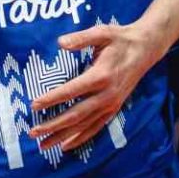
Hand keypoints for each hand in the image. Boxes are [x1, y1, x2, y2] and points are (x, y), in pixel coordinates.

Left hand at [26, 21, 164, 153]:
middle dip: (53, 125)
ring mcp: (111, 105)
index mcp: (101, 76)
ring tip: (43, 145)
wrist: (146, 49)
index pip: (71, 91)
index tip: (34, 105)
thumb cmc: (120, 39)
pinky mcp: (114, 109)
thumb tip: (60, 42)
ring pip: (84, 126)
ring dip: (63, 136)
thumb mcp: (102, 32)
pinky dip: (81, 138)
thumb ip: (81, 38)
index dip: (52, 99)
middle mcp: (106, 95)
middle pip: (76, 115)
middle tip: (33, 132)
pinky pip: (95, 128)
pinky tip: (66, 145)